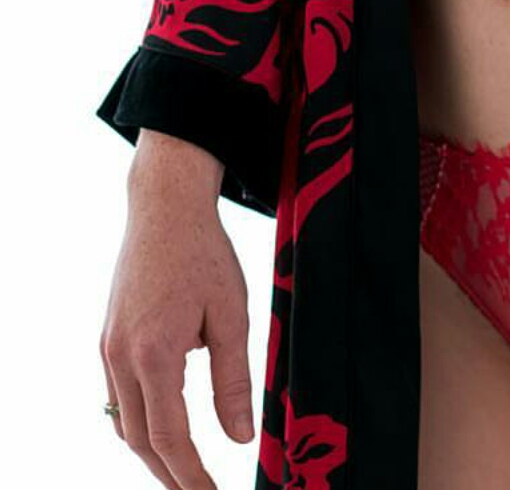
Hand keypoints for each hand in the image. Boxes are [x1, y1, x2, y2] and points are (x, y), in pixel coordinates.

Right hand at [100, 158, 253, 488]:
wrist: (165, 207)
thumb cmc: (204, 254)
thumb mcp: (232, 314)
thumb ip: (234, 380)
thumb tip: (241, 436)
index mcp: (154, 353)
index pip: (169, 438)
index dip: (190, 475)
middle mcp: (121, 356)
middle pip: (138, 439)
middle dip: (168, 473)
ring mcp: (108, 347)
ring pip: (123, 420)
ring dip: (150, 450)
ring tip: (183, 469)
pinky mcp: (107, 337)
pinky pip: (117, 394)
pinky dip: (138, 419)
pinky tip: (161, 426)